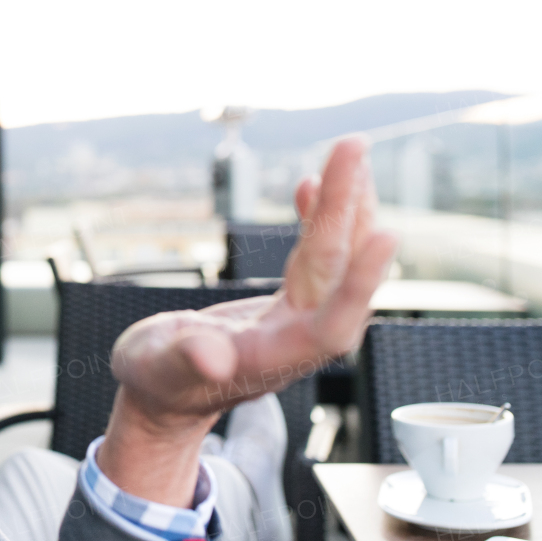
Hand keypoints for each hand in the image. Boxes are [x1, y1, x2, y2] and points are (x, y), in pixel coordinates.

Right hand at [97, 136, 397, 504]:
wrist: (163, 394)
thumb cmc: (155, 382)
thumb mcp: (155, 368)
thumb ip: (185, 359)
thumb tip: (211, 356)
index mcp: (269, 359)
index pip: (332, 325)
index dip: (360, 284)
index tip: (386, 235)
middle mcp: (295, 340)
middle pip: (335, 273)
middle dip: (347, 209)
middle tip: (352, 146)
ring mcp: (296, 321)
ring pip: (334, 259)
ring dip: (344, 204)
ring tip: (351, 150)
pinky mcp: (288, 306)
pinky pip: (316, 257)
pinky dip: (317, 219)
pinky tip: (312, 185)